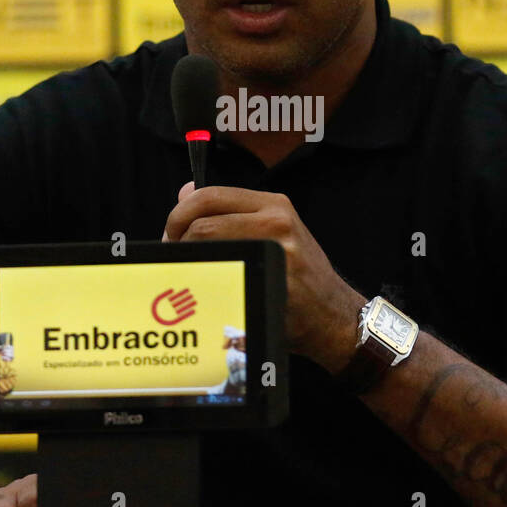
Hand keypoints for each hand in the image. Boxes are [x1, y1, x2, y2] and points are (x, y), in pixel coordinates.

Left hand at [161, 181, 363, 367]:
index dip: (179, 214)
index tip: (172, 233)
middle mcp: (277, 220)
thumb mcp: (273, 232)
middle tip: (172, 257)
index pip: (209, 195)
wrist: (334, 315)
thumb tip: (186, 191)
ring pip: (207, 244)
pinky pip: (220, 275)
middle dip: (176, 238)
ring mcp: (276, 250)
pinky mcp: (272, 280)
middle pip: (202, 220)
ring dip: (186, 260)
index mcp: (274, 205)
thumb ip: (231, 212)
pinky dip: (203, 282)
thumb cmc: (300, 276)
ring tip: (186, 273)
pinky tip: (204, 292)